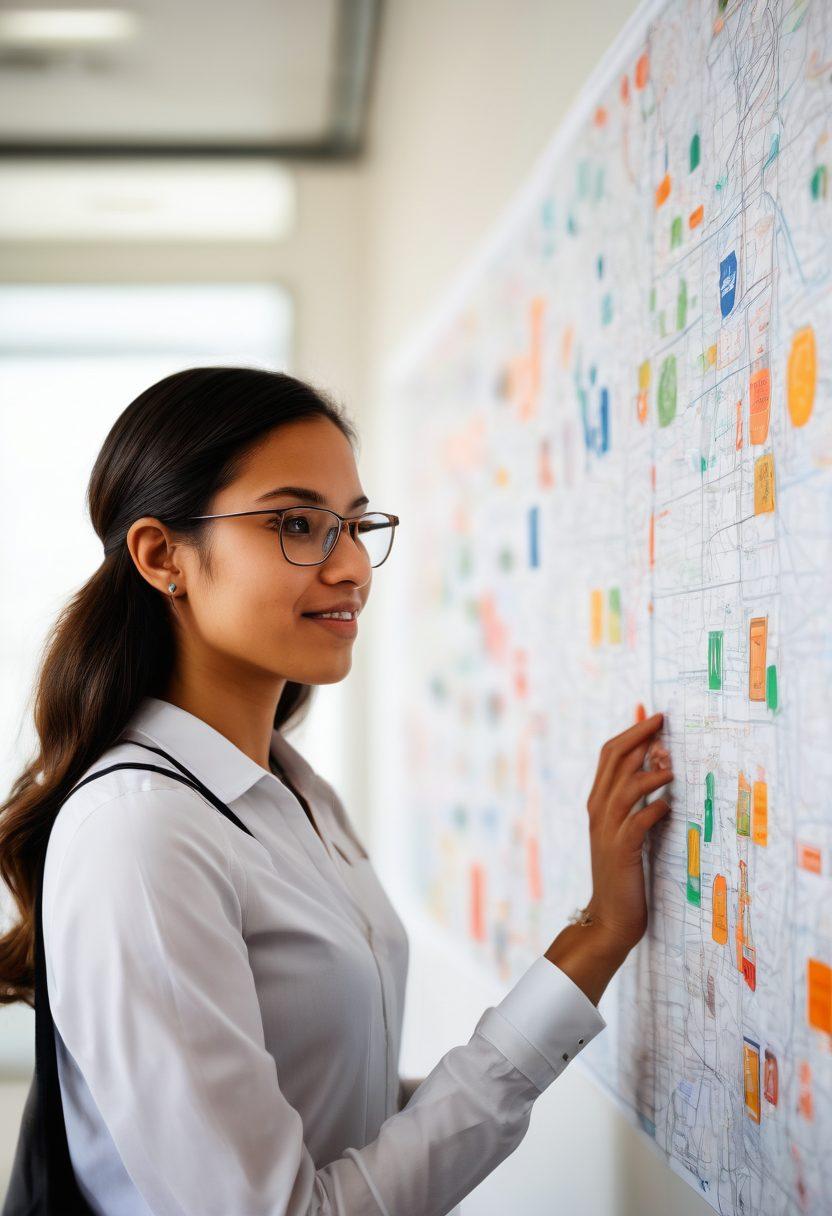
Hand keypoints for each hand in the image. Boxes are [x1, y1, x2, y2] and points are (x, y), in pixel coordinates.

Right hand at [584, 711, 672, 951]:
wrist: (610, 915)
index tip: (652, 712)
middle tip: (663, 720)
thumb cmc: (622, 872)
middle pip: (616, 758)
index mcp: (598, 801)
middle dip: (641, 735)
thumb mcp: (626, 830)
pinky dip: (655, 808)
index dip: (631, 729)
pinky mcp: (622, 849)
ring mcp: (608, 828)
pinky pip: (639, 820)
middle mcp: (599, 809)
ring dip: (651, 771)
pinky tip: (669, 806)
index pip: (610, 753)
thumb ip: (635, 802)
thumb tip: (659, 772)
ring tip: (673, 766)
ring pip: (626, 785)